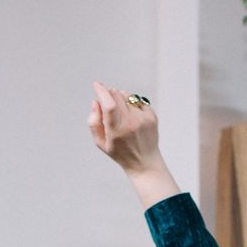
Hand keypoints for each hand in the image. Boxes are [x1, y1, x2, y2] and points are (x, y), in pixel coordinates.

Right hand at [88, 82, 179, 207]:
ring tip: (121, 114)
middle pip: (117, 95)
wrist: (144, 162)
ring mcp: (143, 119)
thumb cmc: (120, 153)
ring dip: (120, 98)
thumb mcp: (101, 143)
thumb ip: (94, 122)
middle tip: (107, 104)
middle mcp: (131, 123)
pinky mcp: (152, 116)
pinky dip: (132, 104)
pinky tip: (132, 117)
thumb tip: (96, 102)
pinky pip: (138, 100)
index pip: (109, 105)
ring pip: (127, 95)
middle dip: (109, 95)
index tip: (96, 85)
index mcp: (116, 131)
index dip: (101, 92)